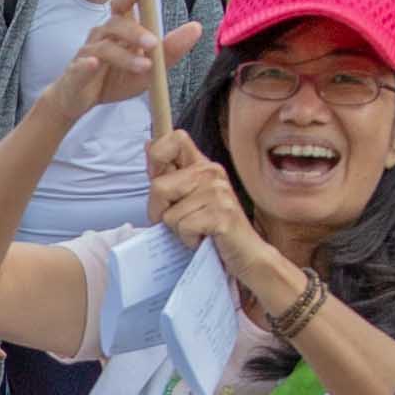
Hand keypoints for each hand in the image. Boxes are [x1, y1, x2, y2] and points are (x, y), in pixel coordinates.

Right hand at [59, 0, 194, 114]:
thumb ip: (169, 51)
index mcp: (118, 31)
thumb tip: (196, 27)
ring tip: (144, 66)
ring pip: (104, 47)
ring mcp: (87, 54)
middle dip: (135, 32)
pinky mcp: (75, 73)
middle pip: (115, 24)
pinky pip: (80, 66)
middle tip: (153, 44)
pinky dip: (86, 65)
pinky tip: (93, 64)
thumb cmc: (113, 80)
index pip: (123, 7)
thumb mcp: (148, 70)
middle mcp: (101, 36)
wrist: (80, 101)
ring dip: (124, 56)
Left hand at [144, 128, 304, 315]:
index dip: (157, 156)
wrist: (245, 255)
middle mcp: (212, 173)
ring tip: (198, 230)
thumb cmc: (212, 229)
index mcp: (203, 165)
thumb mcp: (188, 197)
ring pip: (169, 214)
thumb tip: (148, 144)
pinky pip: (183, 227)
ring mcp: (218, 193)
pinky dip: (188, 240)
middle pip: (158, 187)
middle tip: (181, 221)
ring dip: (177, 230)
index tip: (158, 178)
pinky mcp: (222, 215)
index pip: (175, 138)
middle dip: (159, 212)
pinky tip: (205, 239)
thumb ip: (169, 175)